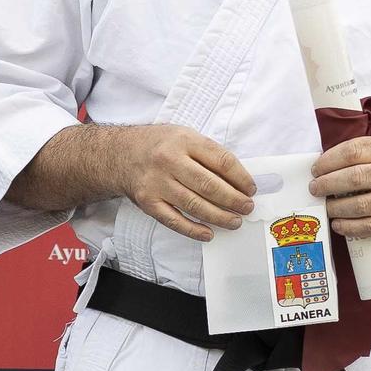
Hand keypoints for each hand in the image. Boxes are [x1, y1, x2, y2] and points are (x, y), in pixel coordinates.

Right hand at [115, 124, 255, 241]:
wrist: (120, 154)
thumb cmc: (159, 145)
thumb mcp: (184, 136)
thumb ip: (208, 154)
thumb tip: (238, 180)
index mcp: (184, 140)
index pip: (221, 161)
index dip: (241, 178)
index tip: (251, 189)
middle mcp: (169, 161)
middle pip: (209, 185)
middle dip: (233, 200)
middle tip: (247, 208)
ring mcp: (157, 183)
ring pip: (194, 205)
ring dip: (219, 217)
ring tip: (234, 221)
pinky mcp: (148, 202)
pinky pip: (174, 220)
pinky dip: (193, 229)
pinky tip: (208, 233)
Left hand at [309, 136, 370, 241]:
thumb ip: (357, 155)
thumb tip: (321, 169)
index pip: (354, 151)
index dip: (329, 160)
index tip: (316, 170)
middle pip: (356, 177)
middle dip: (328, 184)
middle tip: (315, 189)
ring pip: (360, 205)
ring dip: (335, 207)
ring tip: (326, 207)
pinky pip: (368, 226)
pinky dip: (348, 227)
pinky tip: (338, 224)